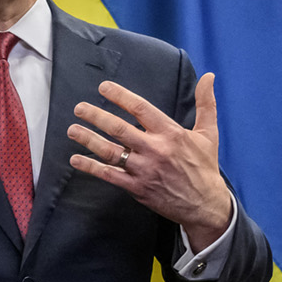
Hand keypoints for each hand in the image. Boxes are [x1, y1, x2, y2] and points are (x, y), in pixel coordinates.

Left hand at [67, 72, 233, 251]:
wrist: (205, 205)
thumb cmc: (205, 167)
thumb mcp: (208, 133)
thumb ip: (206, 104)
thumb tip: (209, 77)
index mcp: (170, 133)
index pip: (141, 109)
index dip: (121, 96)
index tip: (103, 88)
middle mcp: (155, 149)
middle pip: (119, 128)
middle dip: (96, 116)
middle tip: (79, 108)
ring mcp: (144, 169)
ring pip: (110, 151)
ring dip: (89, 139)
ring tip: (72, 129)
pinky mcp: (137, 187)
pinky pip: (109, 175)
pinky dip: (91, 167)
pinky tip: (76, 159)